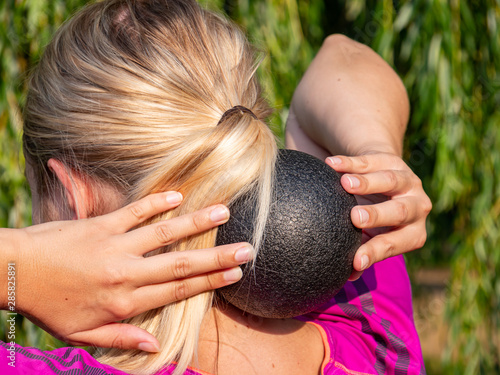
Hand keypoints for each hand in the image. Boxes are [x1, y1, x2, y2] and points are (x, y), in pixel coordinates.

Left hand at [10, 192, 251, 350]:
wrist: (15, 272)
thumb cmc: (50, 305)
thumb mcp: (82, 335)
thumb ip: (122, 339)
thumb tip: (157, 348)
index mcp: (125, 302)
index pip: (178, 290)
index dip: (210, 281)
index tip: (236, 273)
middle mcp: (127, 274)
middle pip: (181, 264)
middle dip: (218, 257)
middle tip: (247, 248)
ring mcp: (116, 246)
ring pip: (164, 234)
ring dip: (196, 223)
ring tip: (224, 212)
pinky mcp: (102, 224)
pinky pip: (135, 211)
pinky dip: (157, 203)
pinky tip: (179, 195)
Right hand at [326, 153, 431, 279]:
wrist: (382, 185)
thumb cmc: (375, 222)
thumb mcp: (372, 237)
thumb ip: (363, 251)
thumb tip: (349, 276)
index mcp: (413, 233)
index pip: (395, 243)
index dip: (376, 252)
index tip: (355, 260)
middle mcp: (417, 206)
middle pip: (400, 211)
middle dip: (378, 214)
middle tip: (355, 217)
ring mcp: (408, 180)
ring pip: (391, 180)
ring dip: (368, 182)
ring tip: (344, 183)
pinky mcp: (392, 160)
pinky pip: (371, 159)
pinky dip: (350, 162)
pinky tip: (330, 164)